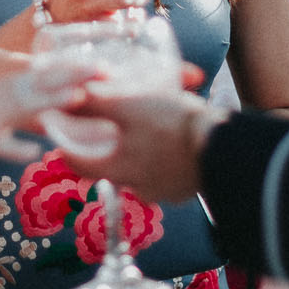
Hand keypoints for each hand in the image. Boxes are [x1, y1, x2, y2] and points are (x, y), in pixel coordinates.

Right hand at [0, 60, 99, 168]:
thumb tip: (42, 110)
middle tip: (105, 72)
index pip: (46, 75)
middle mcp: (1, 98)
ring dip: (51, 103)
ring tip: (78, 99)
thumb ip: (18, 107)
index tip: (105, 65)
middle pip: (43, 85)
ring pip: (24, 108)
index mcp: (5, 89)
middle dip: (74, 78)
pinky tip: (33, 153)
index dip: (75, 69)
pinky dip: (15, 147)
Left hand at [65, 89, 222, 204]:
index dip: (67, 148)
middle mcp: (137, 187)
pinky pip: (167, 176)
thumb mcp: (130, 105)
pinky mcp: (186, 189)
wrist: (224, 147)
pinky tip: (173, 143)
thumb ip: (97, 102)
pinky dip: (165, 161)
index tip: (64, 136)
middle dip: (109, 149)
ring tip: (147, 132)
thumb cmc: (173, 125)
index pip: (79, 164)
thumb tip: (69, 97)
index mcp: (118, 168)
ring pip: (141, 173)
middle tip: (110, 129)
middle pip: (111, 168)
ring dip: (140, 155)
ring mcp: (164, 191)